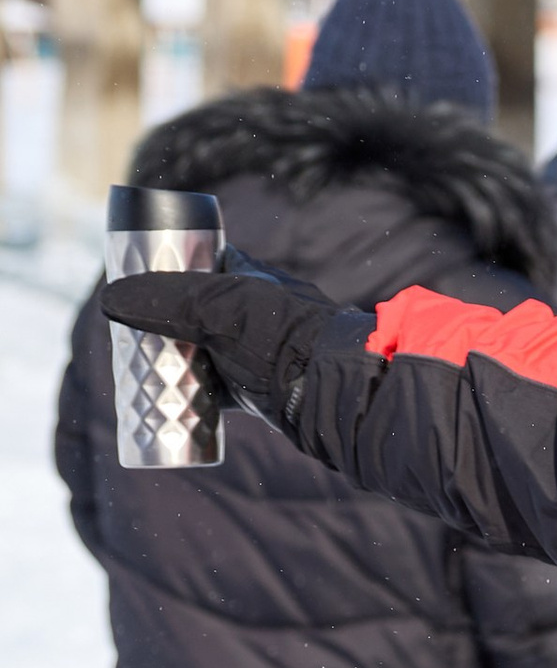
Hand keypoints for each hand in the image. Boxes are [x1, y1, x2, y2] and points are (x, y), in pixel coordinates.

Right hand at [99, 263, 353, 429]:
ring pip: (204, 352)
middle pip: (193, 314)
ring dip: (176, 361)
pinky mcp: (261, 390)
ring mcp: (258, 351)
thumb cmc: (280, 339)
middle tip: (127, 338)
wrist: (334, 392)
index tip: (131, 293)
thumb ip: (166, 301)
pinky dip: (195, 394)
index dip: (160, 275)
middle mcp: (253, 311)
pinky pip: (219, 391)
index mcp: (246, 277)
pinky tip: (172, 401)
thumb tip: (110, 299)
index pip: (194, 266)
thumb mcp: (218, 308)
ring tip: (140, 369)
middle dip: (162, 325)